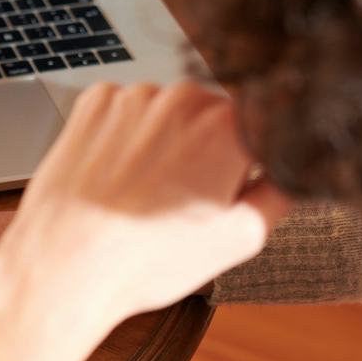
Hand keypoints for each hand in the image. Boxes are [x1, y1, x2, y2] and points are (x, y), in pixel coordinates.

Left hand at [0, 82, 289, 360]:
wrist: (63, 265)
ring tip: (140, 195)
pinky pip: (124, 111)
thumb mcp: (239, 239)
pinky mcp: (93, 102)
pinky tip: (114, 177)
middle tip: (182, 203)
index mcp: (231, 126)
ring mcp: (135, 95)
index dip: (249, 163)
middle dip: (206, 152)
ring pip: (166, 114)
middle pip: (212, 119)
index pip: (261, 131)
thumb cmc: (147, 260)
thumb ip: (281, 192)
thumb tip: (298, 168)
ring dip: (162, 143)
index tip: (231, 188)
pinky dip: (124, 137)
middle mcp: (185, 97)